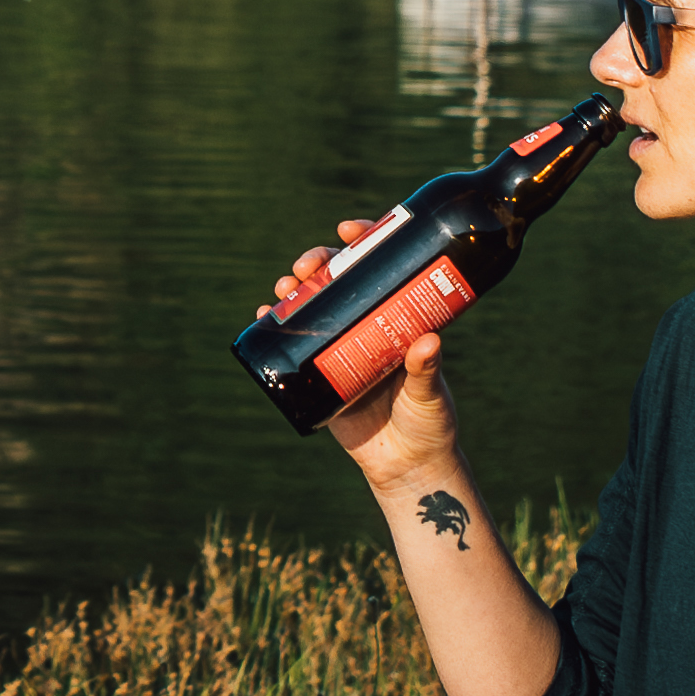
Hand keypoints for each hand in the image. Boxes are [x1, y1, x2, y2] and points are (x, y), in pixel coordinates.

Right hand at [265, 218, 479, 488]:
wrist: (405, 467)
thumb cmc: (428, 424)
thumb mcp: (430, 394)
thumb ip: (427, 371)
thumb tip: (428, 341)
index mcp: (397, 318)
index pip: (380, 267)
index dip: (364, 241)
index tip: (351, 228)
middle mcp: (366, 325)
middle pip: (339, 279)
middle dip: (318, 262)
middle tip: (308, 264)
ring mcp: (340, 348)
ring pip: (313, 305)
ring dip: (293, 288)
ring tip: (284, 285)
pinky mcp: (319, 375)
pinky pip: (293, 344)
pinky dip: (275, 324)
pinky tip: (264, 312)